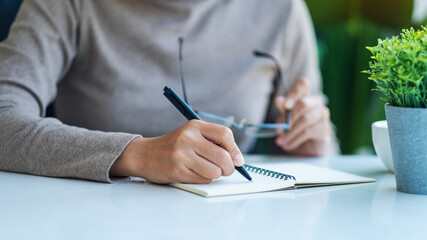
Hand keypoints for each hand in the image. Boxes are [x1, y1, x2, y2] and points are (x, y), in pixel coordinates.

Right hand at [110, 120, 243, 183]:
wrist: (145, 155)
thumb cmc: (174, 146)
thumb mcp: (191, 135)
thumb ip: (213, 142)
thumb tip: (237, 159)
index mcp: (194, 126)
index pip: (225, 134)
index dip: (235, 149)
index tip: (237, 159)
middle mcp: (188, 138)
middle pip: (223, 156)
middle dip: (229, 168)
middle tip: (226, 170)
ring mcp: (182, 154)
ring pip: (215, 171)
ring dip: (216, 175)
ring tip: (207, 170)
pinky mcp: (178, 170)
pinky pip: (203, 179)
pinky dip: (204, 179)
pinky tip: (194, 173)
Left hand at [274, 78, 331, 155]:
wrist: (306, 150)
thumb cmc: (294, 130)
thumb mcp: (285, 120)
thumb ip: (283, 111)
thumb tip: (278, 100)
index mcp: (304, 95)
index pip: (303, 84)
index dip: (294, 92)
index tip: (285, 105)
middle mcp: (315, 102)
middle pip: (303, 103)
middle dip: (289, 118)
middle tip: (279, 129)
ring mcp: (322, 115)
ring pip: (305, 119)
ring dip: (290, 132)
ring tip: (281, 141)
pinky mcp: (325, 129)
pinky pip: (308, 132)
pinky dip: (295, 139)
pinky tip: (288, 145)